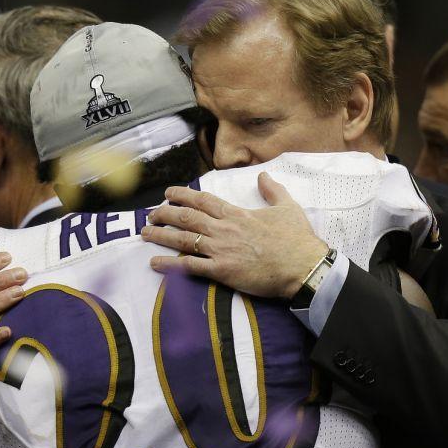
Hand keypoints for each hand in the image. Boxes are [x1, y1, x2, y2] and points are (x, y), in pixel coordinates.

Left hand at [141, 172, 327, 298]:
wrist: (302, 266)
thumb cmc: (297, 239)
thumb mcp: (287, 206)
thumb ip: (272, 190)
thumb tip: (263, 176)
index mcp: (237, 214)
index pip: (203, 200)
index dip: (182, 195)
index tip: (168, 192)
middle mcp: (224, 229)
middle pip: (187, 217)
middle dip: (165, 213)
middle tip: (151, 213)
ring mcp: (221, 250)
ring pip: (183, 239)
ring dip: (161, 235)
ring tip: (145, 232)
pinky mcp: (222, 271)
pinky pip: (189, 267)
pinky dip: (170, 265)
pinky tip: (154, 263)